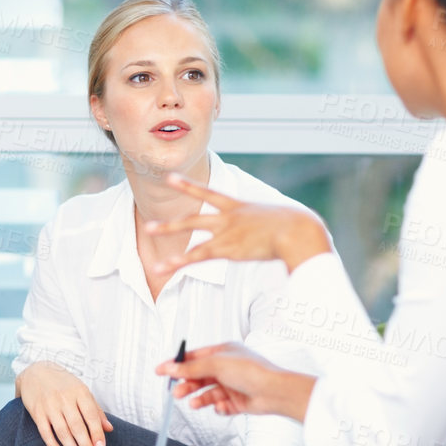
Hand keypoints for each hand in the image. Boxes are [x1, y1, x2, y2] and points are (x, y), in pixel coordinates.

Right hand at [15, 361, 111, 445]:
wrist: (35, 371)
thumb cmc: (62, 383)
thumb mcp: (81, 390)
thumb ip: (95, 410)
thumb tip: (109, 429)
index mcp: (79, 391)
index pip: (91, 415)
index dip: (96, 432)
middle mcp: (64, 398)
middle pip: (77, 426)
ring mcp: (49, 405)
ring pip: (62, 432)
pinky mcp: (36, 412)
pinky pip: (45, 432)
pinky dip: (53, 445)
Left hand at [144, 174, 330, 273]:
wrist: (296, 230)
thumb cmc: (296, 227)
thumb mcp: (279, 220)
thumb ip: (269, 224)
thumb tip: (281, 229)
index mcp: (239, 207)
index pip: (209, 194)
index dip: (188, 186)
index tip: (170, 178)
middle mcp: (228, 218)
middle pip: (194, 217)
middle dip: (172, 221)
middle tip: (150, 222)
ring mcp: (225, 232)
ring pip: (191, 232)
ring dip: (169, 231)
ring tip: (148, 232)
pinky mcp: (226, 249)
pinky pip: (197, 256)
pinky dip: (179, 262)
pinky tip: (163, 267)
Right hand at [158, 342, 314, 422]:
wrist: (275, 391)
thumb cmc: (252, 371)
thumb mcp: (215, 365)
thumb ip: (190, 368)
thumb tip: (170, 367)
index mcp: (223, 352)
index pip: (194, 357)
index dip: (177, 365)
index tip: (161, 372)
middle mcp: (228, 367)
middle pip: (199, 376)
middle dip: (187, 384)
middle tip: (176, 392)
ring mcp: (233, 384)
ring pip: (208, 392)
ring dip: (199, 398)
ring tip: (193, 404)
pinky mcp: (239, 401)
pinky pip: (221, 405)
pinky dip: (218, 407)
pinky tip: (220, 406)